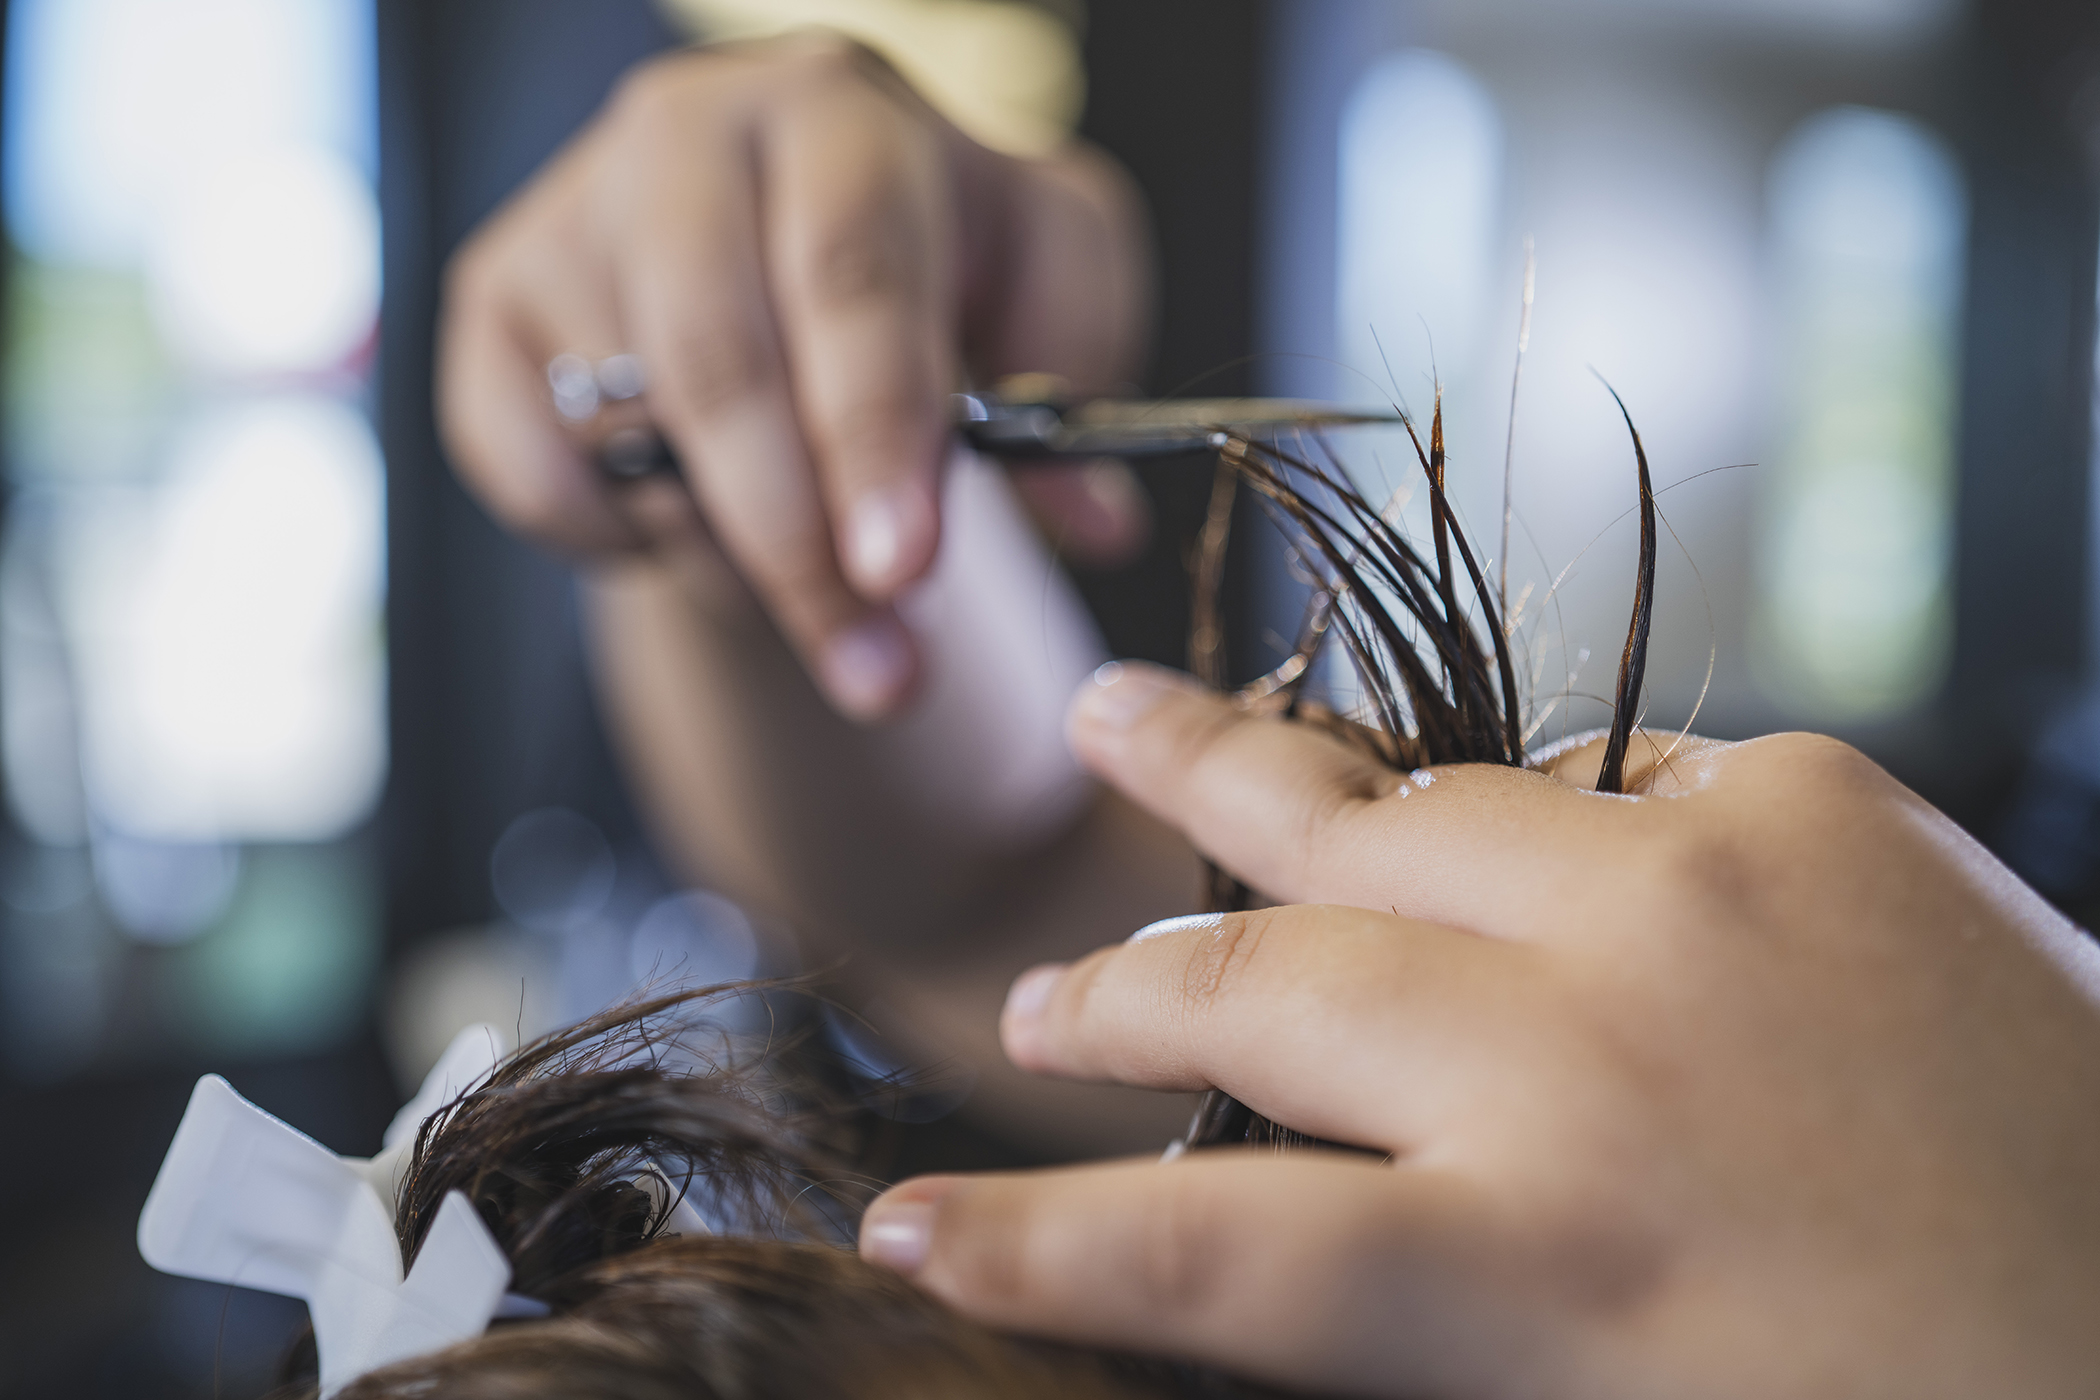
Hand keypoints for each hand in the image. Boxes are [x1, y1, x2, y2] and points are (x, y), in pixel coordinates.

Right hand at [437, 34, 1150, 718]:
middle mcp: (686, 135)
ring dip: (730, 558)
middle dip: (799, 545)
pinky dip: (614, 536)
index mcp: (839, 115)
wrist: (795, 248)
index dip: (874, 432)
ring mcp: (572, 212)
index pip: (851, 275)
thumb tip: (1098, 521)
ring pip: (625, 433)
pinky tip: (693, 517)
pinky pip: (531, 469)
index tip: (902, 568)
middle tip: (877, 668)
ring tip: (816, 590)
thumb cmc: (935, 261)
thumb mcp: (1046, 285)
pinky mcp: (492, 296)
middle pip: (719, 363)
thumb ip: (1081, 385)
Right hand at [859, 662, 2099, 1397]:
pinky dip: (1505, 808)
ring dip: (1236, 792)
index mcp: (1554, 1267)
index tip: (909, 1223)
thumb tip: (1293, 1224)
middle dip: (1112, 997)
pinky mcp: (1818, 798)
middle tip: (1028, 1000)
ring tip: (1126, 728)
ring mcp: (1703, 888)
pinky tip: (1460, 810)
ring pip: (1385, 814)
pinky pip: (1587, 774)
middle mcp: (1599, 1053)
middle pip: (1256, 989)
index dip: (1028, 1236)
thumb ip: (1441, 1309)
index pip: (1198, 1251)